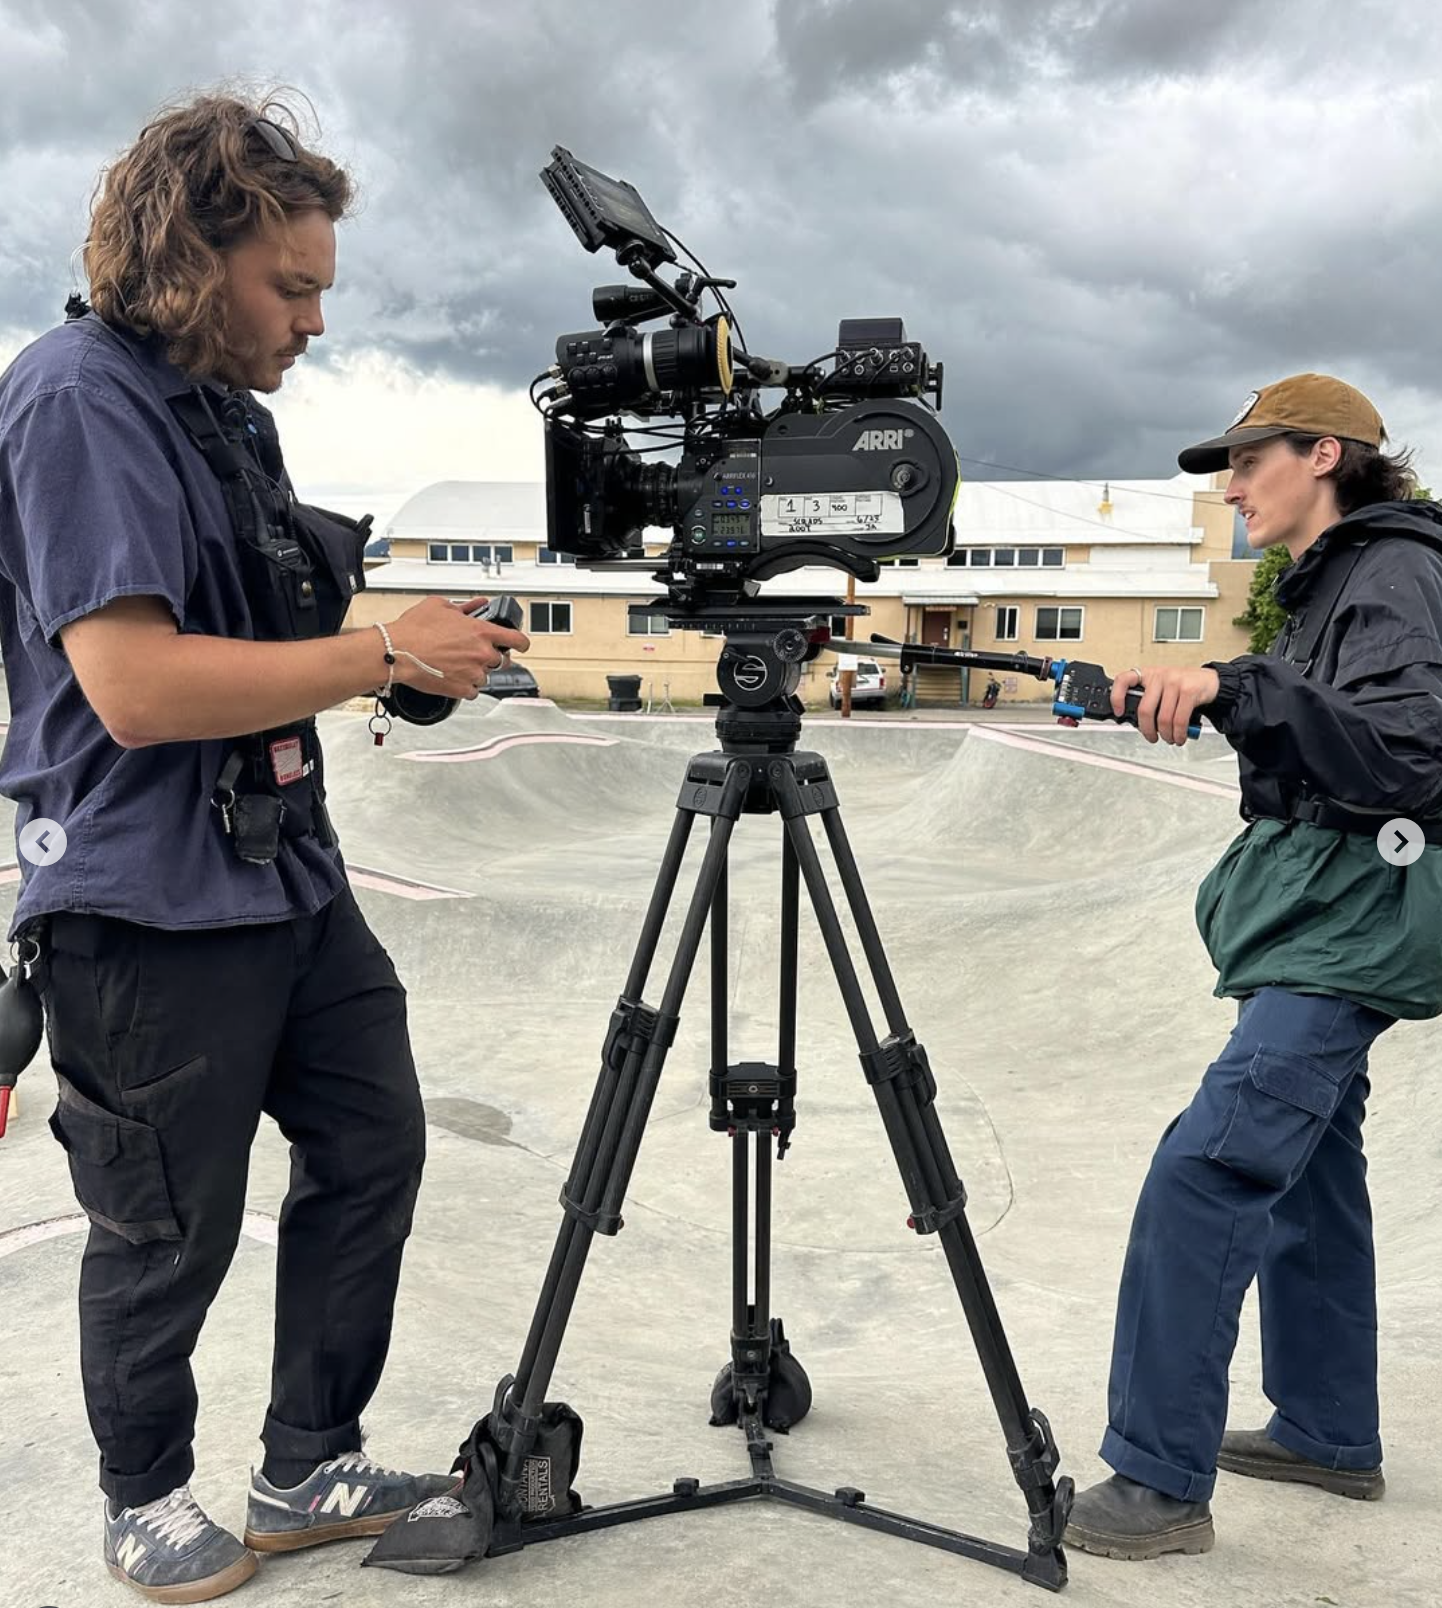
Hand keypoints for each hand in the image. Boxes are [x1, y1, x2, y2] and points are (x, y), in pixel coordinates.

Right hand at [386, 595, 530, 700]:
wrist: (396, 651)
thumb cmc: (414, 629)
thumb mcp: (440, 606)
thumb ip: (465, 606)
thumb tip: (478, 604)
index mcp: (481, 632)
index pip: (517, 639)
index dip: (522, 643)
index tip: (521, 645)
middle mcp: (482, 654)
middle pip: (501, 660)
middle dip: (490, 657)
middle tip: (473, 654)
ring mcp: (473, 674)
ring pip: (485, 676)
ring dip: (476, 672)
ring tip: (455, 664)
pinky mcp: (461, 690)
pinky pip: (473, 692)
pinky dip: (465, 686)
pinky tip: (453, 677)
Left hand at [1110, 665, 1219, 745]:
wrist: (1210, 681)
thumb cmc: (1184, 686)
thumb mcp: (1162, 686)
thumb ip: (1149, 698)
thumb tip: (1136, 722)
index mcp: (1148, 674)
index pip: (1124, 680)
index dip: (1117, 697)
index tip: (1119, 712)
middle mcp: (1160, 676)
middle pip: (1145, 710)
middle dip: (1147, 730)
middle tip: (1151, 737)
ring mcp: (1174, 682)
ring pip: (1163, 718)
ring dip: (1166, 735)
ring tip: (1169, 738)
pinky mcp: (1189, 691)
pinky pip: (1179, 719)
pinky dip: (1179, 733)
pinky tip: (1179, 736)